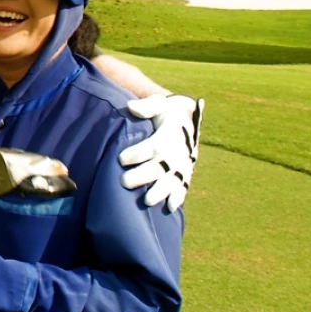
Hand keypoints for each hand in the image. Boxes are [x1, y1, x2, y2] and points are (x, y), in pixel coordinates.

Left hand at [117, 94, 202, 211]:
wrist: (189, 118)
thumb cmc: (168, 111)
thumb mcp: (161, 103)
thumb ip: (148, 106)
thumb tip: (131, 107)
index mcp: (171, 134)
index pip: (154, 146)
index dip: (138, 153)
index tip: (121, 159)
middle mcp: (178, 151)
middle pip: (160, 167)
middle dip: (143, 176)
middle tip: (124, 182)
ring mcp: (183, 164)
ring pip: (172, 180)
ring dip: (160, 191)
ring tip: (147, 201)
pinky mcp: (187, 173)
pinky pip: (184, 186)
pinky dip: (178, 197)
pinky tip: (170, 208)